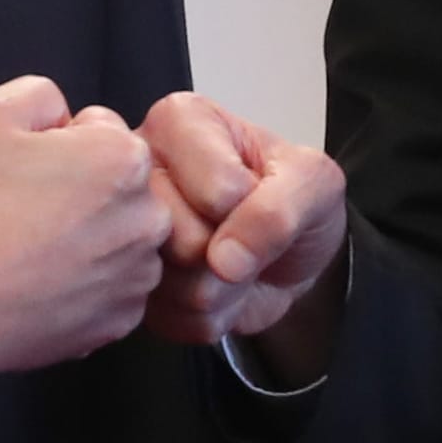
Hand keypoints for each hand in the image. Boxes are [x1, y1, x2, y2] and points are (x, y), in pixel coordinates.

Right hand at [0, 76, 168, 399]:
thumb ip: (42, 95)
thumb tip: (66, 119)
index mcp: (123, 158)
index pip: (103, 130)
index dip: (58, 145)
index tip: (25, 173)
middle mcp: (147, 219)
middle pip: (120, 187)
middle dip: (84, 191)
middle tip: (26, 212)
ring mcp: (136, 277)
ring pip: (119, 240)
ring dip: (89, 240)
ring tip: (31, 252)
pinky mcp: (119, 323)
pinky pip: (112, 291)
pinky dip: (85, 288)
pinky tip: (40, 286)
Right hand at [136, 92, 346, 354]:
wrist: (293, 258)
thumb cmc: (296, 200)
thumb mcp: (314, 184)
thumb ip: (278, 208)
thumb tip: (225, 262)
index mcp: (177, 122)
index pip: (216, 190)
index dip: (248, 206)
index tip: (254, 190)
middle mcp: (138, 174)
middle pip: (183, 240)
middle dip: (229, 249)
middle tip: (239, 231)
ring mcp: (128, 234)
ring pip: (177, 285)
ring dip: (225, 287)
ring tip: (233, 259)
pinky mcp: (131, 288)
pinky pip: (173, 320)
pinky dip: (211, 314)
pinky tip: (216, 285)